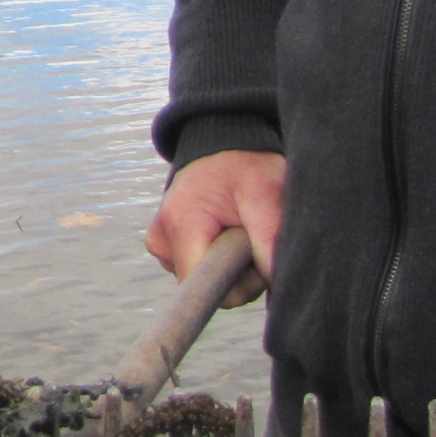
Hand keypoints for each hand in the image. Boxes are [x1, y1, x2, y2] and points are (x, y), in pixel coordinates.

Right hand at [144, 149, 284, 307]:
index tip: (257, 260)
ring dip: (231, 267)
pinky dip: (219, 260)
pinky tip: (225, 235)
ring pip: (203, 282)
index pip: (205, 286)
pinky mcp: (166, 249)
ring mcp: (160, 245)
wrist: (223, 148)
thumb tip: (275, 280)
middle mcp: (161, 238)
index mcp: (180, 223)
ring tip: (240, 230)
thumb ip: (269, 237)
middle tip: (255, 238)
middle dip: (239, 274)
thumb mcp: (265, 191)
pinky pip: (198, 271)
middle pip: (206, 288)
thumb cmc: (245, 166)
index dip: (238, 283)